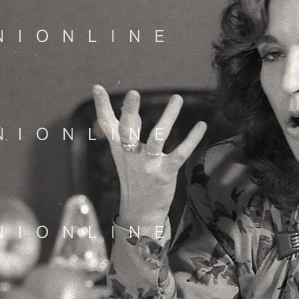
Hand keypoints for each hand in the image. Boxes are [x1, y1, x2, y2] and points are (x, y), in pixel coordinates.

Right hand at [92, 85, 206, 227]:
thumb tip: (124, 106)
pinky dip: (191, 139)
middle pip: (128, 130)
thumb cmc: (133, 177)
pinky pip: (180, 153)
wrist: (140, 211)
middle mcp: (131, 154)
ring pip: (157, 137)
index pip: (107, 124)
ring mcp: (148, 164)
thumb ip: (123, 130)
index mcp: (119, 148)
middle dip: (130, 112)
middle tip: (133, 93)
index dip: (102, 106)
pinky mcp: (165, 172)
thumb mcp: (123, 154)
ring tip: (177, 98)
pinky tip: (201, 125)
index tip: (97, 87)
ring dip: (168, 117)